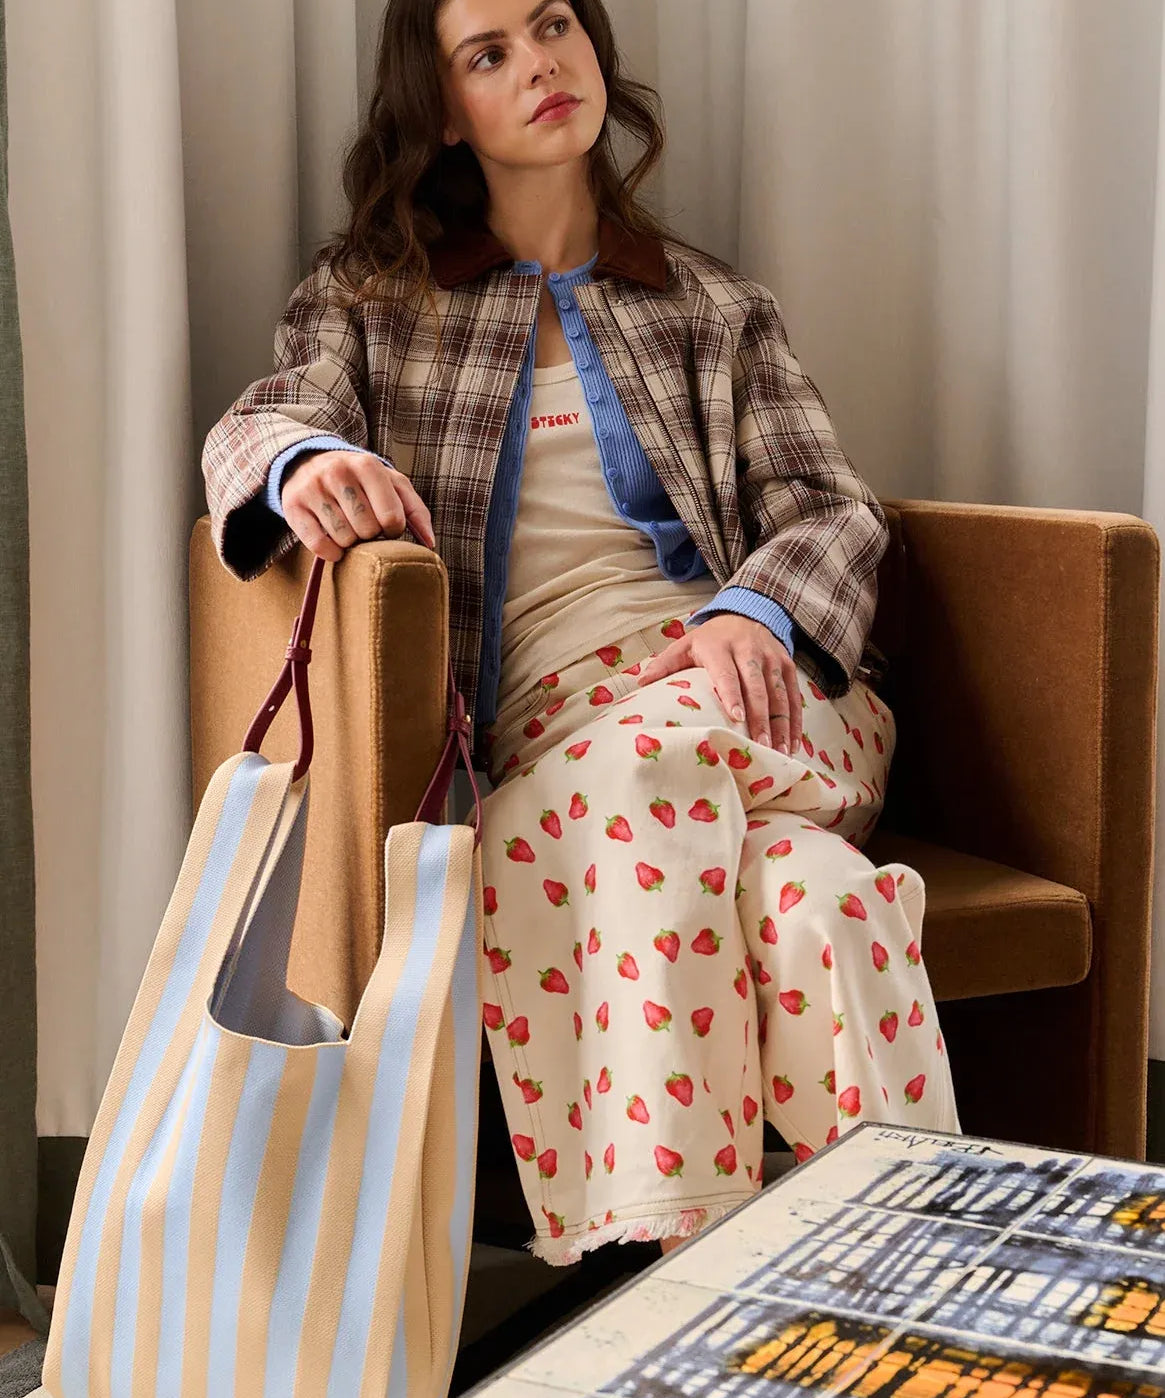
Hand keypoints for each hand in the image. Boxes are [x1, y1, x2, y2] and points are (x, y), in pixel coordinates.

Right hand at [281, 449, 435, 561]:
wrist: (309, 463)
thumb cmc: (360, 480)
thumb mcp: (391, 485)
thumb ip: (415, 510)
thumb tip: (429, 543)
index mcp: (367, 465)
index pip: (391, 517)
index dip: (393, 530)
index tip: (387, 525)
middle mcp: (337, 472)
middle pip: (368, 530)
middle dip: (371, 535)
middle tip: (364, 526)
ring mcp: (313, 488)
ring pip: (344, 539)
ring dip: (350, 542)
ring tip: (348, 528)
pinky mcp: (293, 507)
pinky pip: (319, 546)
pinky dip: (331, 552)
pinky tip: (334, 541)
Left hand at [636, 614, 801, 753]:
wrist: (746, 613)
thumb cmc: (711, 639)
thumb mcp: (686, 644)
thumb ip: (665, 664)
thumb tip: (640, 683)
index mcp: (720, 646)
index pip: (727, 672)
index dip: (731, 693)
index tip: (735, 715)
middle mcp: (749, 650)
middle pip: (757, 686)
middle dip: (760, 717)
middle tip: (761, 744)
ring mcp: (771, 658)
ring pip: (779, 693)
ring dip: (781, 724)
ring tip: (779, 751)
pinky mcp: (787, 665)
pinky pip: (794, 696)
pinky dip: (795, 721)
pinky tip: (793, 743)